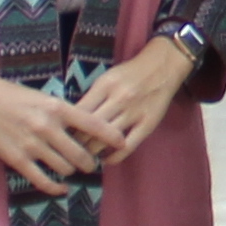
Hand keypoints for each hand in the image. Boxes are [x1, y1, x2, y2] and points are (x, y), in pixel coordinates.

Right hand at [0, 57, 112, 195]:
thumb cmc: (18, 98)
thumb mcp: (46, 99)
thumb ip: (66, 115)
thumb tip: (89, 130)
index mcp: (57, 108)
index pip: (93, 124)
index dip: (111, 136)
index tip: (122, 142)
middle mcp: (48, 127)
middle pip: (81, 154)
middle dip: (89, 162)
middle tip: (90, 162)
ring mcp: (33, 145)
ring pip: (64, 168)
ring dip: (71, 171)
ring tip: (71, 169)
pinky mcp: (18, 160)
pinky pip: (43, 180)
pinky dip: (56, 187)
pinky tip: (61, 187)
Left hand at [70, 42, 197, 161]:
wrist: (163, 66)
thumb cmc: (130, 73)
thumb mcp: (107, 78)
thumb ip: (92, 97)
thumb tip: (72, 121)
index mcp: (105, 85)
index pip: (79, 112)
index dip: (67, 127)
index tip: (62, 135)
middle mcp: (119, 99)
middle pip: (90, 129)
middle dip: (76, 143)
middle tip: (70, 150)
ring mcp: (134, 113)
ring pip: (106, 139)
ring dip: (92, 151)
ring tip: (85, 156)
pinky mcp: (148, 124)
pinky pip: (127, 146)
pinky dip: (114, 157)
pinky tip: (107, 159)